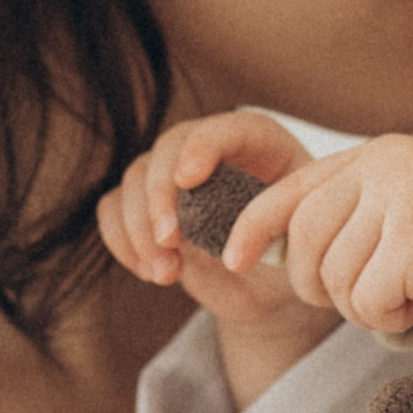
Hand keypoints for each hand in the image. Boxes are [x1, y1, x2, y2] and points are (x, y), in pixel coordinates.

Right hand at [95, 114, 340, 379]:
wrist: (273, 284)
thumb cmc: (294, 253)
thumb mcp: (299, 239)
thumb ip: (272, 229)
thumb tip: (230, 242)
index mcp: (259, 142)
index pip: (226, 129)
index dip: (203, 147)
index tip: (188, 181)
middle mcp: (209, 149)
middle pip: (167, 149)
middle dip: (159, 195)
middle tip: (169, 242)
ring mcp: (173, 175)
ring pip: (133, 179)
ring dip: (139, 229)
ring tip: (167, 274)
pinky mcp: (146, 207)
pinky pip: (113, 209)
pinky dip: (123, 241)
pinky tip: (153, 272)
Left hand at [222, 135, 412, 345]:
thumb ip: (361, 214)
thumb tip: (284, 250)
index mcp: (383, 153)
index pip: (293, 187)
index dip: (254, 227)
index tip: (234, 259)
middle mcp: (387, 165)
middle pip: (303, 239)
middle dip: (320, 285)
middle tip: (367, 301)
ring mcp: (400, 200)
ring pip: (334, 278)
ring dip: (366, 307)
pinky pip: (367, 302)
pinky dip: (392, 320)